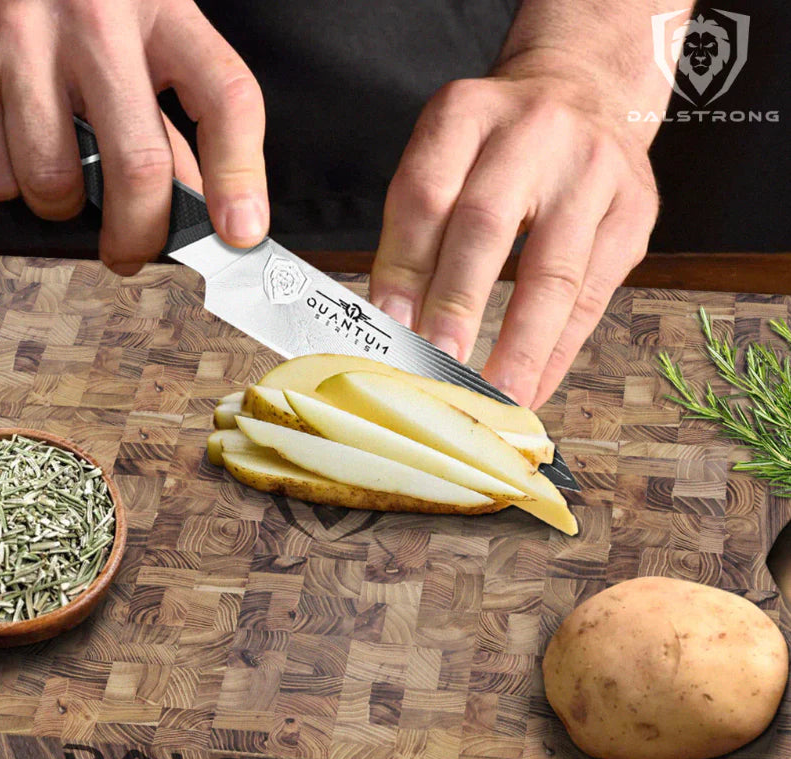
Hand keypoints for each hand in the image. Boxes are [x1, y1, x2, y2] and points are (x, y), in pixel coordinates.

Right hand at [0, 0, 266, 274]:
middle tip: (132, 251)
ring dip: (62, 204)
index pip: (227, 100)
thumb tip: (202, 207)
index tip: (240, 231)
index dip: (239, 177)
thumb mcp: (152, 34)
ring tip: (64, 176)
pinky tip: (21, 149)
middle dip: (139, 234)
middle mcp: (97, 21)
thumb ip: (176, 115)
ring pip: (53, 177)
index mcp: (164, 11)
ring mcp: (26, 36)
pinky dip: (9, 181)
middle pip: (140, 165)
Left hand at [370, 61, 658, 408]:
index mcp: (467, 113)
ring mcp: (592, 171)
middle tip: (436, 369)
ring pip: (553, 272)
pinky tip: (533, 387)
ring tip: (493, 399)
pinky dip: (559, 351)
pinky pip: (593, 295)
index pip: (425, 195)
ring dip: (519, 347)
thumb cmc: (499, 146)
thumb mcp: (447, 158)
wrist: (586, 94)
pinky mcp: (634, 211)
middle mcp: (532, 132)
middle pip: (487, 227)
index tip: (390, 329)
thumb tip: (396, 321)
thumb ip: (418, 230)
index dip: (404, 268)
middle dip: (457, 308)